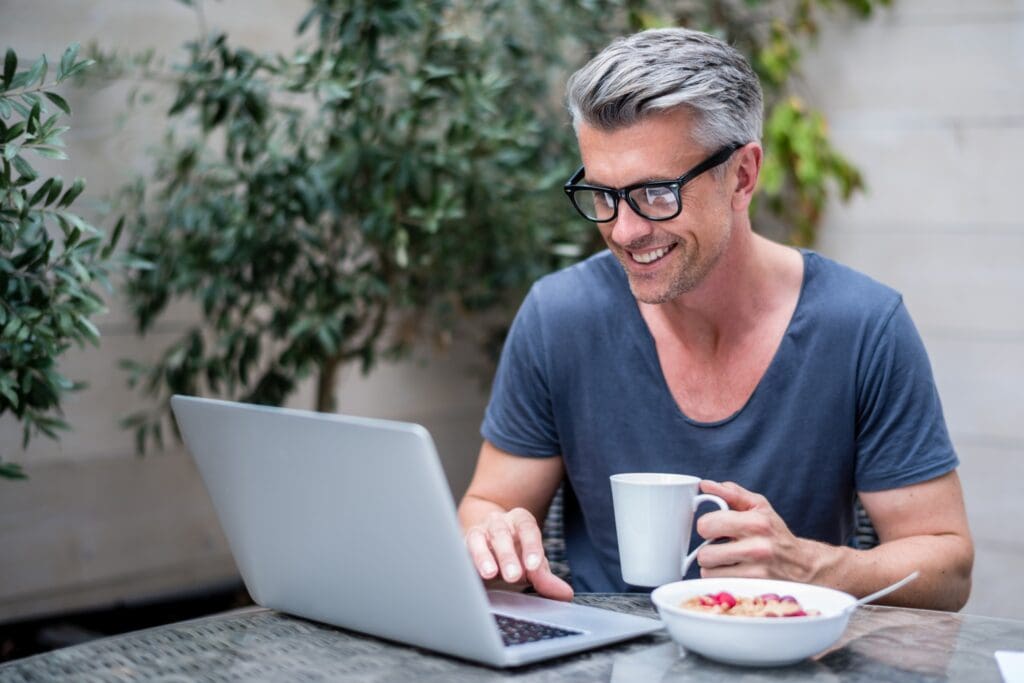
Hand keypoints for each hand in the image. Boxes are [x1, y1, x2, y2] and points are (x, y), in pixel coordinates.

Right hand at [464, 507, 573, 600]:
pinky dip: (464, 562)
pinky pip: (459, 552)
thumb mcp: (532, 563)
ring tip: (489, 573)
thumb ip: (545, 577)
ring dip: (483, 557)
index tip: (534, 566)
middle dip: (508, 555)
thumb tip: (565, 595)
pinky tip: (466, 575)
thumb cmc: (514, 552)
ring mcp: (477, 532)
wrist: (487, 540)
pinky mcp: (460, 546)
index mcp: (520, 522)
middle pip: (502, 534)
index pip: (528, 529)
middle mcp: (498, 523)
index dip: (531, 547)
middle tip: (514, 576)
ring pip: (478, 539)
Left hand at [694, 480, 821, 582]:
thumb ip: (731, 493)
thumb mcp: (758, 506)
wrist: (802, 564)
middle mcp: (758, 548)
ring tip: (729, 560)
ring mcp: (757, 572)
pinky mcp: (755, 589)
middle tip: (721, 546)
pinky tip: (735, 572)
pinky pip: (720, 585)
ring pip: (709, 572)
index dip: (707, 526)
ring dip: (714, 567)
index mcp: (756, 522)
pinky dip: (722, 579)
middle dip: (708, 549)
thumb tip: (705, 485)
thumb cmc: (775, 532)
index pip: (706, 525)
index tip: (715, 528)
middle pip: (704, 554)